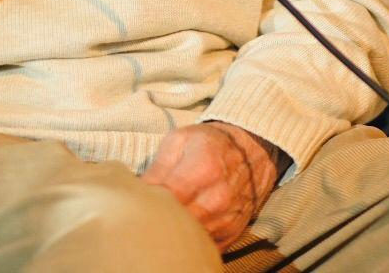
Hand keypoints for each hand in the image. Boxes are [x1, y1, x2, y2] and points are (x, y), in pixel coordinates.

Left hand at [140, 122, 280, 249]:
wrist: (252, 151)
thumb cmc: (210, 143)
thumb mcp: (180, 141)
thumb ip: (158, 166)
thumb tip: (137, 191)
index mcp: (203, 169)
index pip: (164, 198)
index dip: (145, 201)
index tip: (136, 199)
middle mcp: (218, 198)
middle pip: (176, 222)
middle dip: (157, 219)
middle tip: (146, 211)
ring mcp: (226, 220)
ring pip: (189, 238)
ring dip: (173, 231)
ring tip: (164, 218)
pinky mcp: (231, 234)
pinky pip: (204, 247)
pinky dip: (190, 240)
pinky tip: (182, 227)